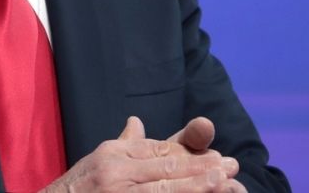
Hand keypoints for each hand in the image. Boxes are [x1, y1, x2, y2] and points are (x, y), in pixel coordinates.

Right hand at [39, 116, 245, 192]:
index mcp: (113, 154)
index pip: (158, 151)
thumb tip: (136, 122)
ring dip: (196, 186)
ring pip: (164, 189)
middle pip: (166, 168)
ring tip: (222, 183)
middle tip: (231, 167)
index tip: (217, 157)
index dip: (190, 154)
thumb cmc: (76, 187)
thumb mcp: (98, 160)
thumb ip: (125, 144)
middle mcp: (115, 171)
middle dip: (202, 168)